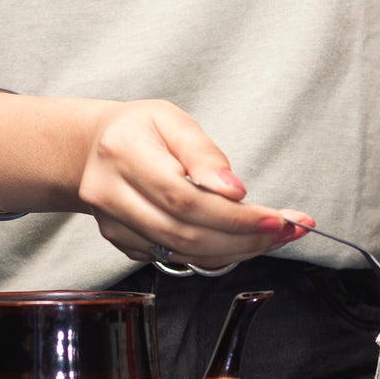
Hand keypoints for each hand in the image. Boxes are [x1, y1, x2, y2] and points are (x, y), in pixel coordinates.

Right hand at [76, 99, 310, 268]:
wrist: (93, 148)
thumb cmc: (138, 129)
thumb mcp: (172, 120)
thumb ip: (204, 154)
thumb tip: (234, 192)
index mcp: (123, 152)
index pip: (184, 198)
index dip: (233, 216)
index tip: (275, 218)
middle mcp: (110, 193)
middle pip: (185, 233)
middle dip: (243, 238)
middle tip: (286, 231)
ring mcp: (112, 224)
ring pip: (183, 252)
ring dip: (235, 250)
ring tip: (273, 237)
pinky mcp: (121, 243)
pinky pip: (175, 258)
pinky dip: (214, 253)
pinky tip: (240, 241)